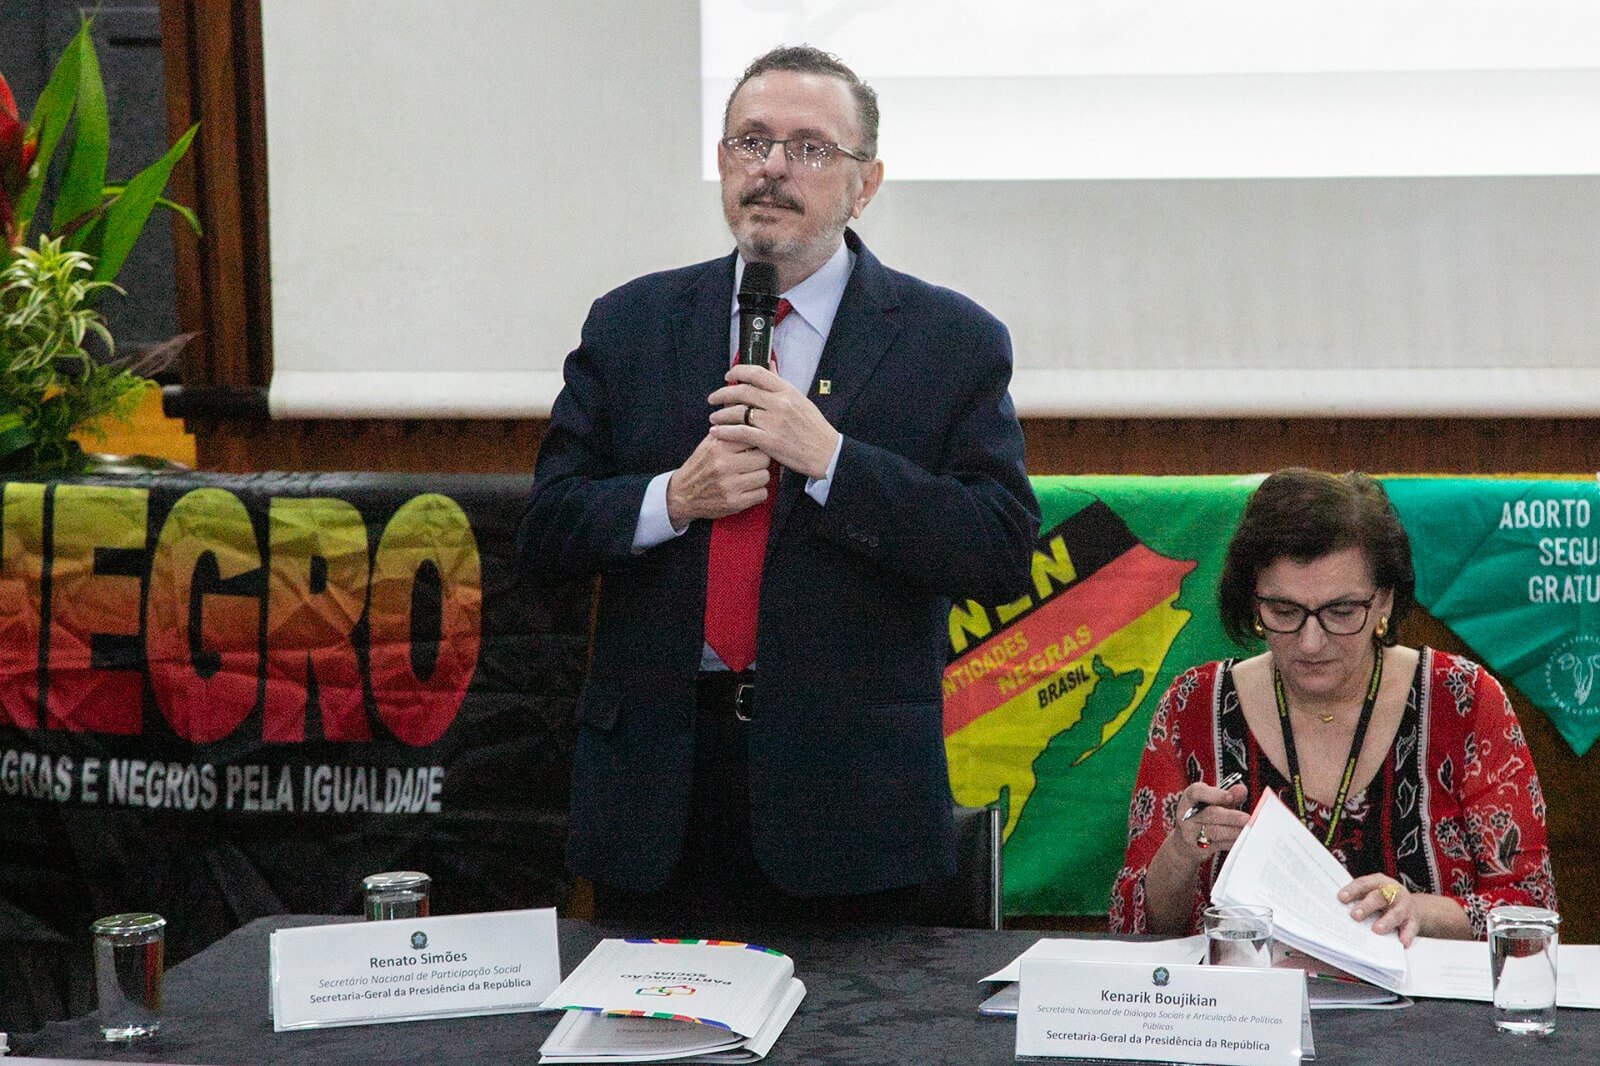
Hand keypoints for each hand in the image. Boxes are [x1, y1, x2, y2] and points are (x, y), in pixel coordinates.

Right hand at [665, 433, 771, 525]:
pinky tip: (747, 490)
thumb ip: (727, 429)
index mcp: (719, 446)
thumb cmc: (700, 466)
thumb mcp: (708, 443)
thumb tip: (744, 411)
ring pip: (765, 476)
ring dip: (760, 478)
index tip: (754, 448)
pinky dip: (758, 493)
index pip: (754, 439)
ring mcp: (729, 485)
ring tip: (749, 477)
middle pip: (764, 458)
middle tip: (753, 464)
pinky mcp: (734, 503)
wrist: (682, 495)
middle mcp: (724, 465)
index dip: (757, 444)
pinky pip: (762, 494)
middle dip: (761, 461)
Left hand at [708, 364, 839, 479]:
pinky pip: (740, 432)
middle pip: (743, 391)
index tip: (728, 376)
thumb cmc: (813, 427)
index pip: (757, 373)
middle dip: (722, 393)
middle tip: (713, 398)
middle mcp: (779, 403)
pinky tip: (716, 432)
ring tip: (714, 417)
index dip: (738, 371)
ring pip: (738, 412)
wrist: (825, 452)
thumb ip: (780, 382)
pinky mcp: (769, 441)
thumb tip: (769, 364)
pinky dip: (725, 431)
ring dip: (721, 414)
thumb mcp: (800, 399)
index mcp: (787, 391)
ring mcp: (774, 422)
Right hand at [1173, 780, 1248, 865]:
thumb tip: (1241, 789)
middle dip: (1230, 816)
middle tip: (1247, 818)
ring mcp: (1191, 833)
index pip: (1197, 793)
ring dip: (1234, 831)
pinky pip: (1220, 845)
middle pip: (1209, 814)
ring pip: (1215, 832)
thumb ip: (1228, 795)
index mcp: (1189, 799)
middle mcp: (1187, 816)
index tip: (1230, 797)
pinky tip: (1243, 839)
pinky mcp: (1199, 849)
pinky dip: (1233, 842)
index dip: (1214, 794)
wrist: (1184, 844)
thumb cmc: (1202, 817)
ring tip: (1249, 829)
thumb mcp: (1212, 802)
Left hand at [1340, 874, 1419, 946]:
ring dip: (1386, 921)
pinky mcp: (1413, 918)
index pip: (1363, 884)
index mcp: (1378, 882)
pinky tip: (1402, 942)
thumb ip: (1358, 898)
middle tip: (1355, 916)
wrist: (1410, 905)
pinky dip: (1407, 934)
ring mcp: (1404, 905)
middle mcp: (1392, 891)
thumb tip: (1336, 908)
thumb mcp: (1371, 892)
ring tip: (1377, 930)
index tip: (1341, 898)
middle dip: (1366, 906)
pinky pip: (1411, 927)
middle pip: (1379, 897)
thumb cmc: (1383, 899)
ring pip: (1396, 912)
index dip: (1352, 890)